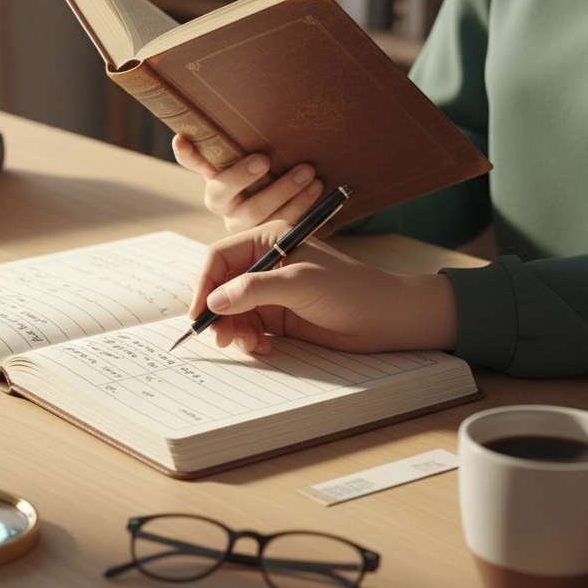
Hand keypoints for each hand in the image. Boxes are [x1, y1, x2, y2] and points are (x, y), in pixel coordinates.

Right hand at [173, 134, 324, 233]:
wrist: (294, 202)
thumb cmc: (274, 167)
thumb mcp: (260, 151)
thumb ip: (249, 138)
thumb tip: (262, 94)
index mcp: (213, 174)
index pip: (192, 161)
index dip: (186, 153)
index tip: (181, 138)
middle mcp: (220, 200)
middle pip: (221, 192)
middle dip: (242, 176)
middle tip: (263, 160)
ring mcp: (239, 222)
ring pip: (255, 213)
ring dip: (284, 191)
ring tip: (309, 174)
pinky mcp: (263, 236)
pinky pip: (279, 225)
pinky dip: (302, 206)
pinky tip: (318, 189)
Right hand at [191, 221, 459, 354]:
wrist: (387, 319)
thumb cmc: (351, 290)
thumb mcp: (301, 283)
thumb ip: (254, 289)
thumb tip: (214, 301)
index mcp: (268, 239)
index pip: (219, 257)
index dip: (204, 284)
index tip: (200, 311)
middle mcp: (264, 263)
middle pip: (220, 287)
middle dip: (217, 313)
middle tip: (221, 337)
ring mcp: (270, 292)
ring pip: (231, 311)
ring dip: (234, 330)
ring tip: (250, 345)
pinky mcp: (277, 316)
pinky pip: (248, 328)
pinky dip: (249, 341)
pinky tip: (264, 348)